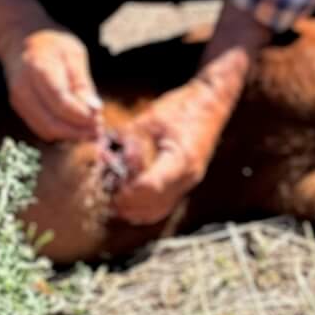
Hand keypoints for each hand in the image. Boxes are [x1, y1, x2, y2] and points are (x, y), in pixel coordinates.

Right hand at [3, 30, 103, 143]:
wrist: (20, 39)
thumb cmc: (52, 44)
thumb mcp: (74, 53)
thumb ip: (83, 83)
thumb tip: (95, 110)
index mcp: (39, 69)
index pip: (61, 103)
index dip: (81, 116)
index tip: (100, 119)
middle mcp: (24, 88)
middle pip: (51, 122)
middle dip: (77, 131)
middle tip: (99, 130)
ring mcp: (18, 100)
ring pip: (45, 130)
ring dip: (70, 135)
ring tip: (91, 131)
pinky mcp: (19, 108)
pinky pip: (40, 128)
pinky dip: (60, 132)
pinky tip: (76, 127)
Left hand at [110, 81, 225, 224]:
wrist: (212, 102)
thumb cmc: (183, 106)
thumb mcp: (151, 117)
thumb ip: (127, 139)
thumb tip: (102, 155)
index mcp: (180, 158)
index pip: (150, 188)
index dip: (126, 193)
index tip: (109, 189)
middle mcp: (188, 176)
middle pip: (152, 206)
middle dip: (127, 204)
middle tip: (107, 195)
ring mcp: (189, 182)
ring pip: (157, 212)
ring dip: (134, 209)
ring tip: (116, 197)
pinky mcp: (186, 183)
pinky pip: (164, 206)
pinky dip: (145, 207)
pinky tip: (130, 197)